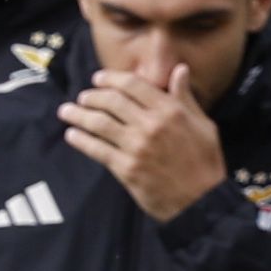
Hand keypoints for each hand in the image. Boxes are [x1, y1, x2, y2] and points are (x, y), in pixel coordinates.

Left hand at [56, 64, 226, 225]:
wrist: (201, 201)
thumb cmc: (204, 162)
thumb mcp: (202, 124)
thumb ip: (185, 97)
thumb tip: (179, 69)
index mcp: (170, 110)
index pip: (133, 85)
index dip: (111, 79)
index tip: (98, 78)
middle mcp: (151, 124)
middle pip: (112, 101)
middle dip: (92, 96)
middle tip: (82, 97)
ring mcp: (136, 147)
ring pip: (100, 123)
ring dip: (78, 115)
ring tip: (66, 111)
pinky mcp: (126, 169)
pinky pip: (97, 150)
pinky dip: (81, 140)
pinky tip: (71, 135)